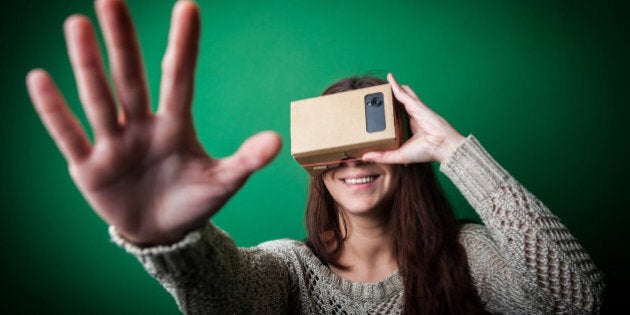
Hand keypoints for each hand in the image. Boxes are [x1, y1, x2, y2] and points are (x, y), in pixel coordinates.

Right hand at [26, 0, 280, 245]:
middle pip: (131, 77)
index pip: (179, 78)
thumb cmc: (192, 200)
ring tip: (77, 24)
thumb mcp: (222, 182)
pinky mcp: (89, 167)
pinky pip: (69, 135)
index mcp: (175, 125)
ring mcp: (114, 143)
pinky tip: (39, 79)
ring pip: (99, 99)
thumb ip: (245, 160)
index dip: (184, 45)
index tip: (188, 6)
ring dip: (87, 65)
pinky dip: (54, 111)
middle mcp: (141, 125)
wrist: (163, 232)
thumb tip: (278, 140)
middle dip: (123, 40)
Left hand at [362, 73, 464, 163]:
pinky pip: (403, 92)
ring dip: (393, 90)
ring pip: (402, 96)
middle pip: (399, 105)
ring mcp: (415, 109)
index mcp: (411, 128)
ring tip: (383, 85)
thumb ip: (382, 156)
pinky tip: (389, 78)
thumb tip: (365, 157)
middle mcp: (413, 117)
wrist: (441, 146)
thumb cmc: (426, 151)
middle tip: (378, 97)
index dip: (390, 115)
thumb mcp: (399, 155)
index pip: (399, 118)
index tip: (380, 114)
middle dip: (390, 101)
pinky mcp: (415, 105)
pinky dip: (395, 85)